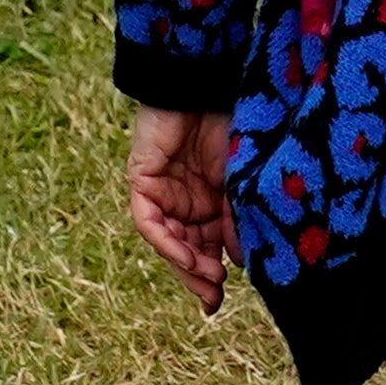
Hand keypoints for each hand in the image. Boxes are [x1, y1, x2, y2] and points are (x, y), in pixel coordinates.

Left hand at [125, 106, 234, 308]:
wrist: (202, 83)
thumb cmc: (229, 123)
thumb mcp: (240, 180)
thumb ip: (238, 218)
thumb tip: (243, 262)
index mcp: (210, 203)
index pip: (209, 247)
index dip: (215, 275)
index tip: (223, 300)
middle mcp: (184, 203)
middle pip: (186, 250)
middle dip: (199, 278)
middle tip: (212, 301)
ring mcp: (162, 194)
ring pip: (168, 241)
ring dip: (186, 265)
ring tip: (209, 281)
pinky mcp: (142, 182)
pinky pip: (150, 223)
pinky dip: (167, 243)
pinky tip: (187, 258)